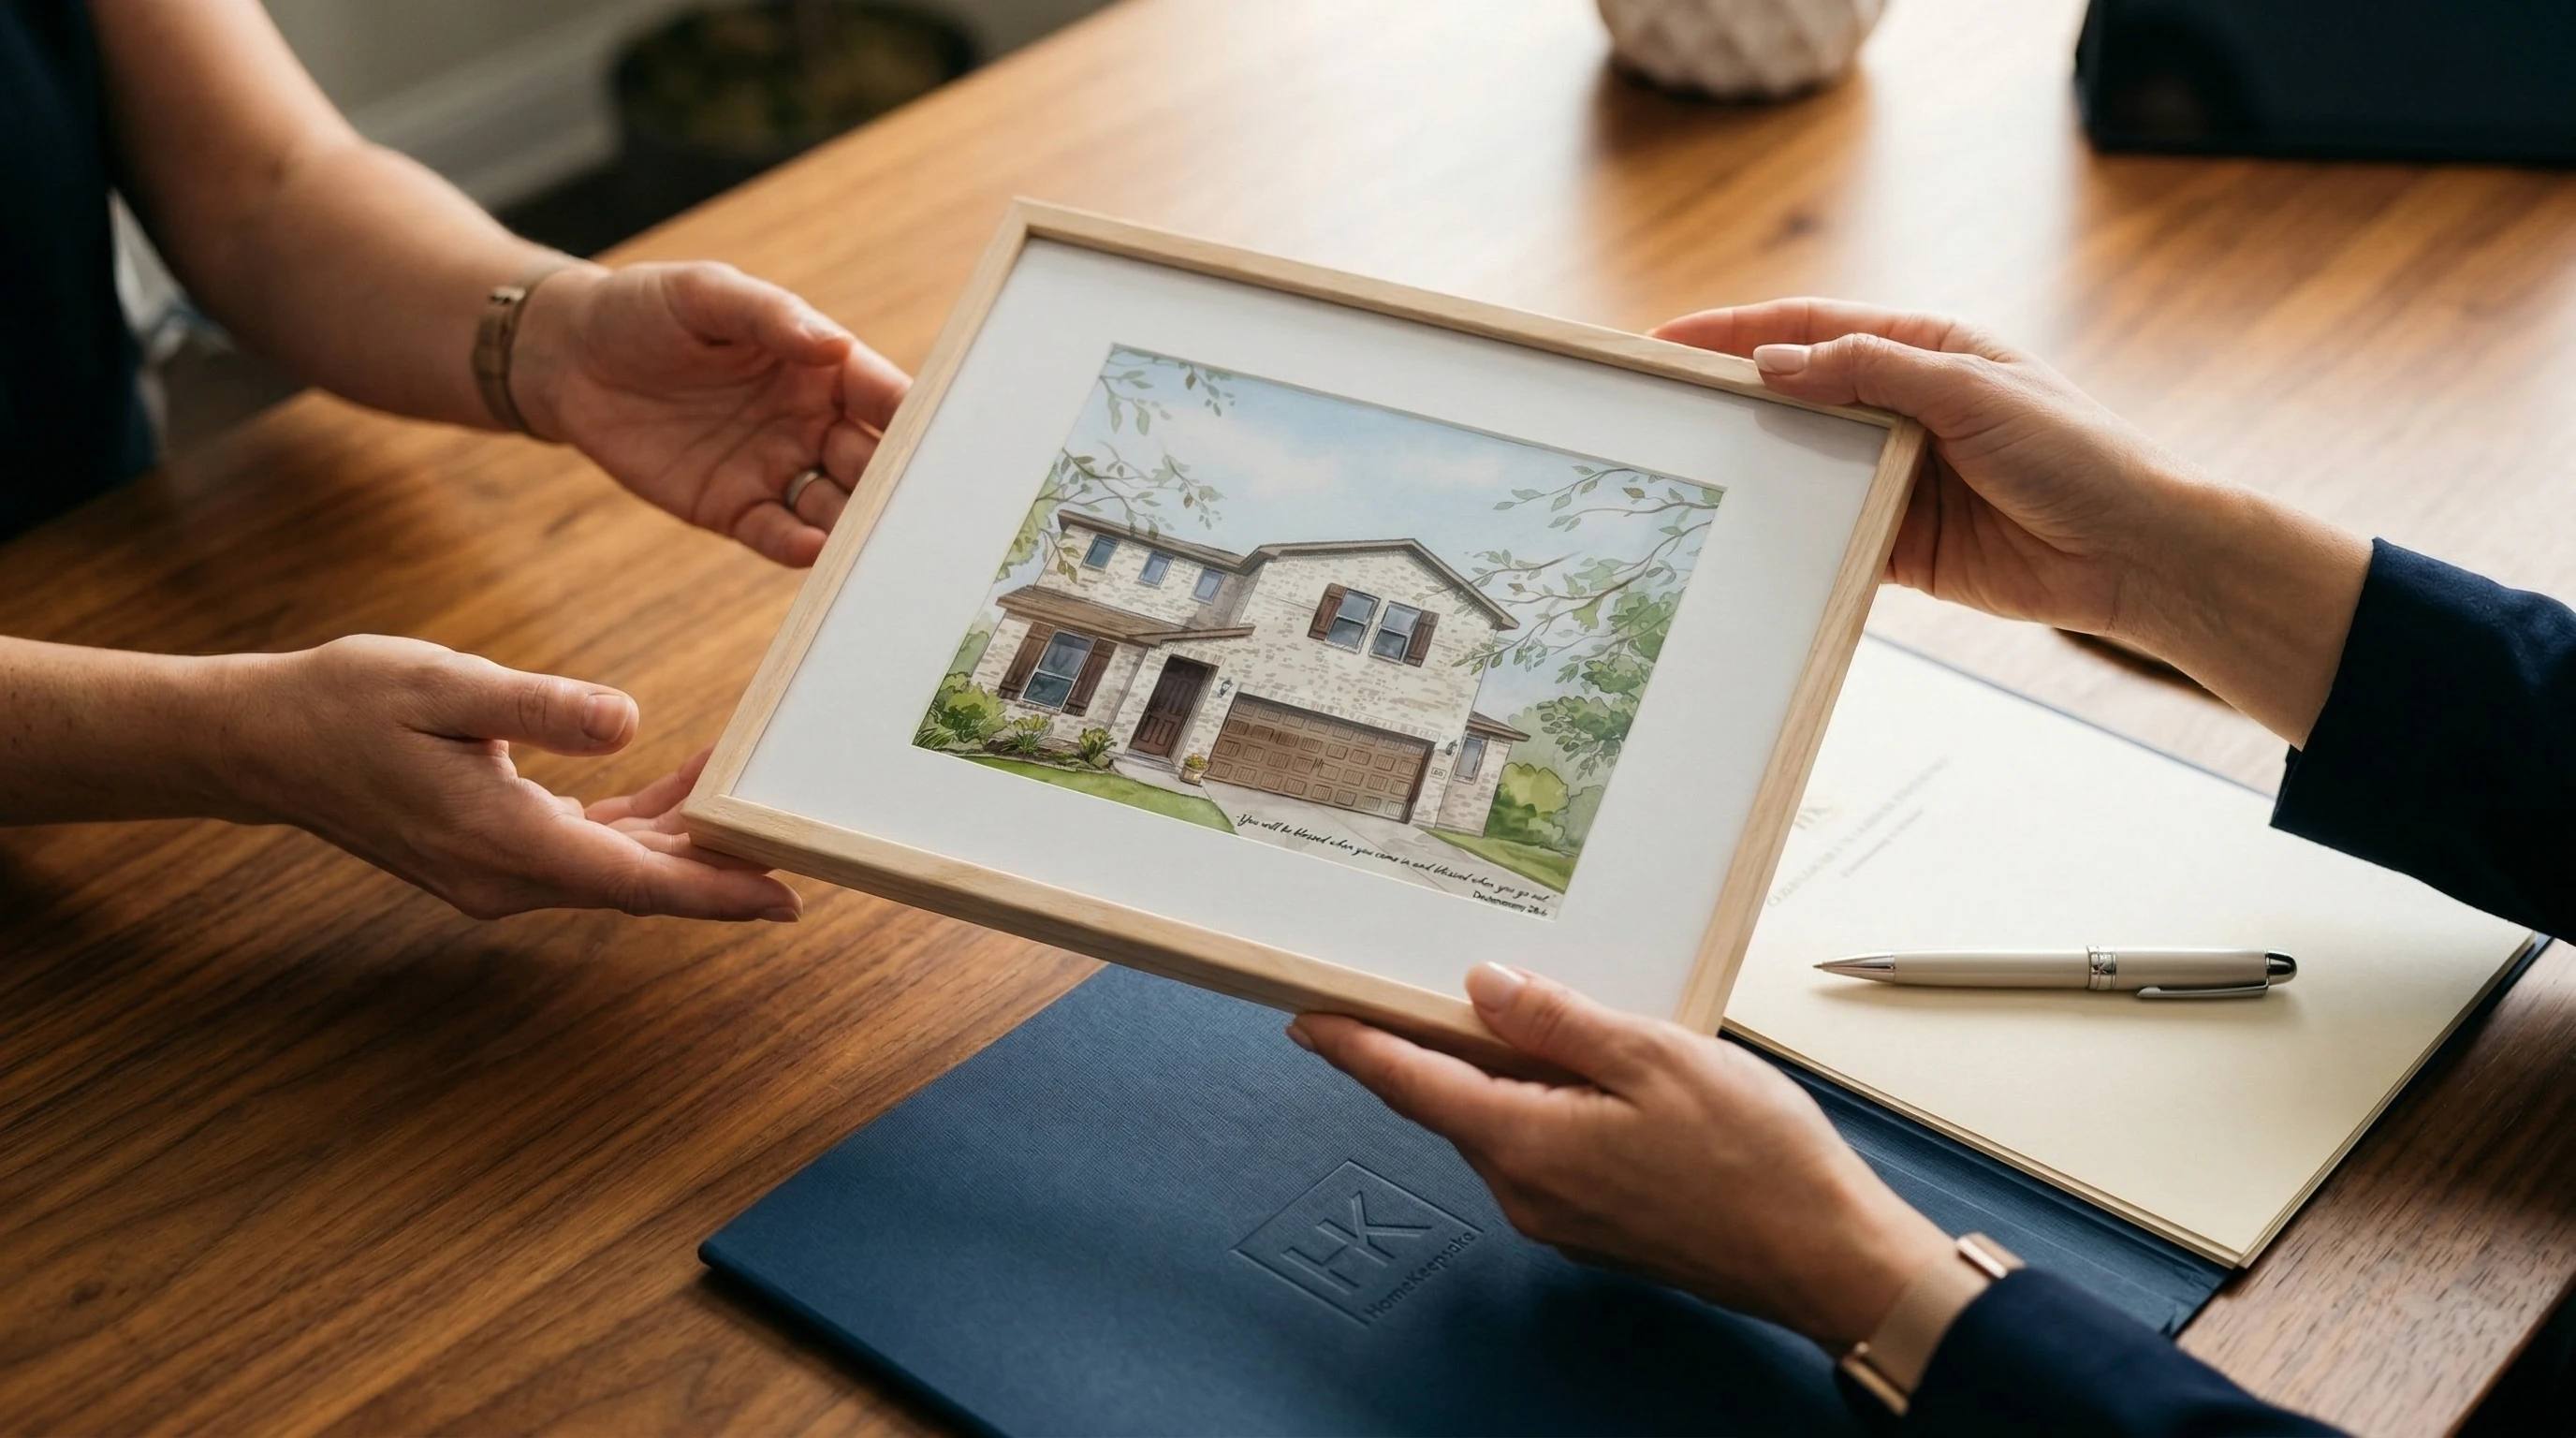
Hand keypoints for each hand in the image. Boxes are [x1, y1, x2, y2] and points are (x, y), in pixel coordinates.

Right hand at [219, 635, 801, 920]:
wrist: (263, 740)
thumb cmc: (348, 703)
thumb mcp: (447, 684)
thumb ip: (542, 707)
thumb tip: (628, 719)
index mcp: (502, 840)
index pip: (636, 881)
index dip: (718, 892)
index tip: (787, 898)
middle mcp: (505, 875)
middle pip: (640, 882)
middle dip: (723, 868)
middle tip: (806, 844)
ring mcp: (497, 871)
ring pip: (618, 866)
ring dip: (685, 840)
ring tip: (757, 799)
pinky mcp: (492, 851)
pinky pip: (586, 847)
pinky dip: (639, 824)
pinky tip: (683, 785)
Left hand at [512, 261, 910, 566]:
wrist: (568, 358)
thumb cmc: (644, 310)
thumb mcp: (705, 295)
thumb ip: (768, 317)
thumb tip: (833, 344)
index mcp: (820, 367)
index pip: (883, 395)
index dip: (917, 418)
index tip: (952, 441)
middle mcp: (810, 423)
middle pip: (871, 461)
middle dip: (899, 485)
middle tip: (931, 511)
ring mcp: (774, 468)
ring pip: (834, 506)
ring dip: (859, 526)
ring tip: (882, 545)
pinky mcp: (732, 508)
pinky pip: (776, 534)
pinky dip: (800, 548)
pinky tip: (817, 552)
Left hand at [1292, 964, 1950, 1348]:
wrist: (1825, 1256)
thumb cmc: (1756, 1160)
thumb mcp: (1654, 1056)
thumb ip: (1557, 1019)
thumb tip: (1482, 987)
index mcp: (1528, 1144)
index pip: (1411, 1086)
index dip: (1355, 1047)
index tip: (1307, 1020)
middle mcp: (1527, 1191)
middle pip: (1452, 1104)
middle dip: (1431, 1048)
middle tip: (1418, 986)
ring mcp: (1560, 1217)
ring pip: (1501, 1128)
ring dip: (1499, 1076)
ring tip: (1527, 1016)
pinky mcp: (1594, 1227)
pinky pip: (1542, 1153)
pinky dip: (1541, 1107)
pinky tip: (1582, 1075)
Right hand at [1651, 299, 2370, 743]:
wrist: (2134, 553)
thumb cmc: (2073, 453)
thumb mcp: (1969, 391)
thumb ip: (1869, 372)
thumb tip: (1773, 361)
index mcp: (1925, 351)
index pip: (1811, 329)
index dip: (1736, 331)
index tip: (1667, 341)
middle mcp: (1905, 408)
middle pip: (1797, 395)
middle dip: (1729, 398)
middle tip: (1656, 407)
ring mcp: (1900, 477)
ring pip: (1807, 465)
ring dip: (1757, 469)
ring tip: (1688, 472)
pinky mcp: (1902, 544)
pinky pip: (1830, 533)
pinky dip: (1792, 534)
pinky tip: (1746, 536)